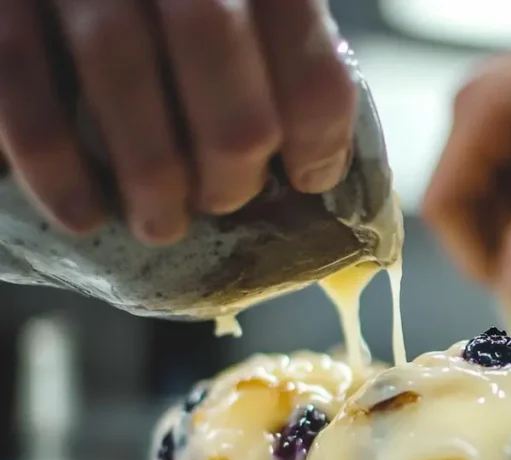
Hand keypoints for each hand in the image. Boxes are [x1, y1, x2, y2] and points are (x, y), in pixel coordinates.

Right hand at [0, 0, 356, 243]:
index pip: (310, 71)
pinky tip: (82, 214)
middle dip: (230, 165)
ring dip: (149, 174)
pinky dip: (54, 163)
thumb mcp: (251, 2)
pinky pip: (21, 76)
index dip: (318, 143)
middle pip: (218, 67)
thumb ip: (279, 54)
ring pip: (119, 67)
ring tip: (161, 223)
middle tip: (224, 201)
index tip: (306, 178)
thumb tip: (313, 160)